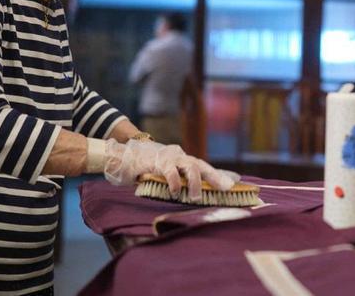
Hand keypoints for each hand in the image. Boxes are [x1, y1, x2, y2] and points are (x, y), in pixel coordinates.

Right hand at [103, 140, 234, 199]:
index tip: (232, 186)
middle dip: (215, 177)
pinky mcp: (157, 161)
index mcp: (182, 160)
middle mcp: (179, 156)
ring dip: (196, 183)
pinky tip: (175, 193)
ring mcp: (169, 157)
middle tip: (225, 189)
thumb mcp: (164, 176)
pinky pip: (171, 172)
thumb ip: (178, 183)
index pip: (203, 167)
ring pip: (191, 166)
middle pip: (202, 165)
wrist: (123, 155)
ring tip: (195, 198)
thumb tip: (194, 197)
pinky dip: (175, 183)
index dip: (218, 176)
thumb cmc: (145, 168)